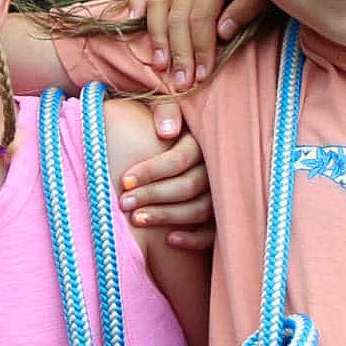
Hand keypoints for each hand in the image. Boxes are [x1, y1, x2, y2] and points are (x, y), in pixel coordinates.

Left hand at [122, 121, 212, 248]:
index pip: (179, 159)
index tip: (124, 180)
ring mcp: (221, 192)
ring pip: (199, 209)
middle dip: (152, 196)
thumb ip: (165, 111)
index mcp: (202, 141)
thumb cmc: (163, 124)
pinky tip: (169, 239)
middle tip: (124, 203)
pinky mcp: (221, 214)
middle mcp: (215, 167)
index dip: (151, 171)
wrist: (174, 140)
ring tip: (137, 220)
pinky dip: (193, 238)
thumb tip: (166, 133)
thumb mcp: (163, 106)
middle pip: (188, 186)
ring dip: (167, 216)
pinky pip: (212, 233)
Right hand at [129, 0, 263, 91]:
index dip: (201, 48)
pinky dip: (137, 1)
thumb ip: (247, 8)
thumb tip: (222, 32)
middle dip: (179, 52)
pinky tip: (133, 20)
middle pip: (177, 16)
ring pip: (157, 4)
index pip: (202, 17)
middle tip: (181, 82)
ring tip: (160, 64)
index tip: (202, 76)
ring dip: (156, 37)